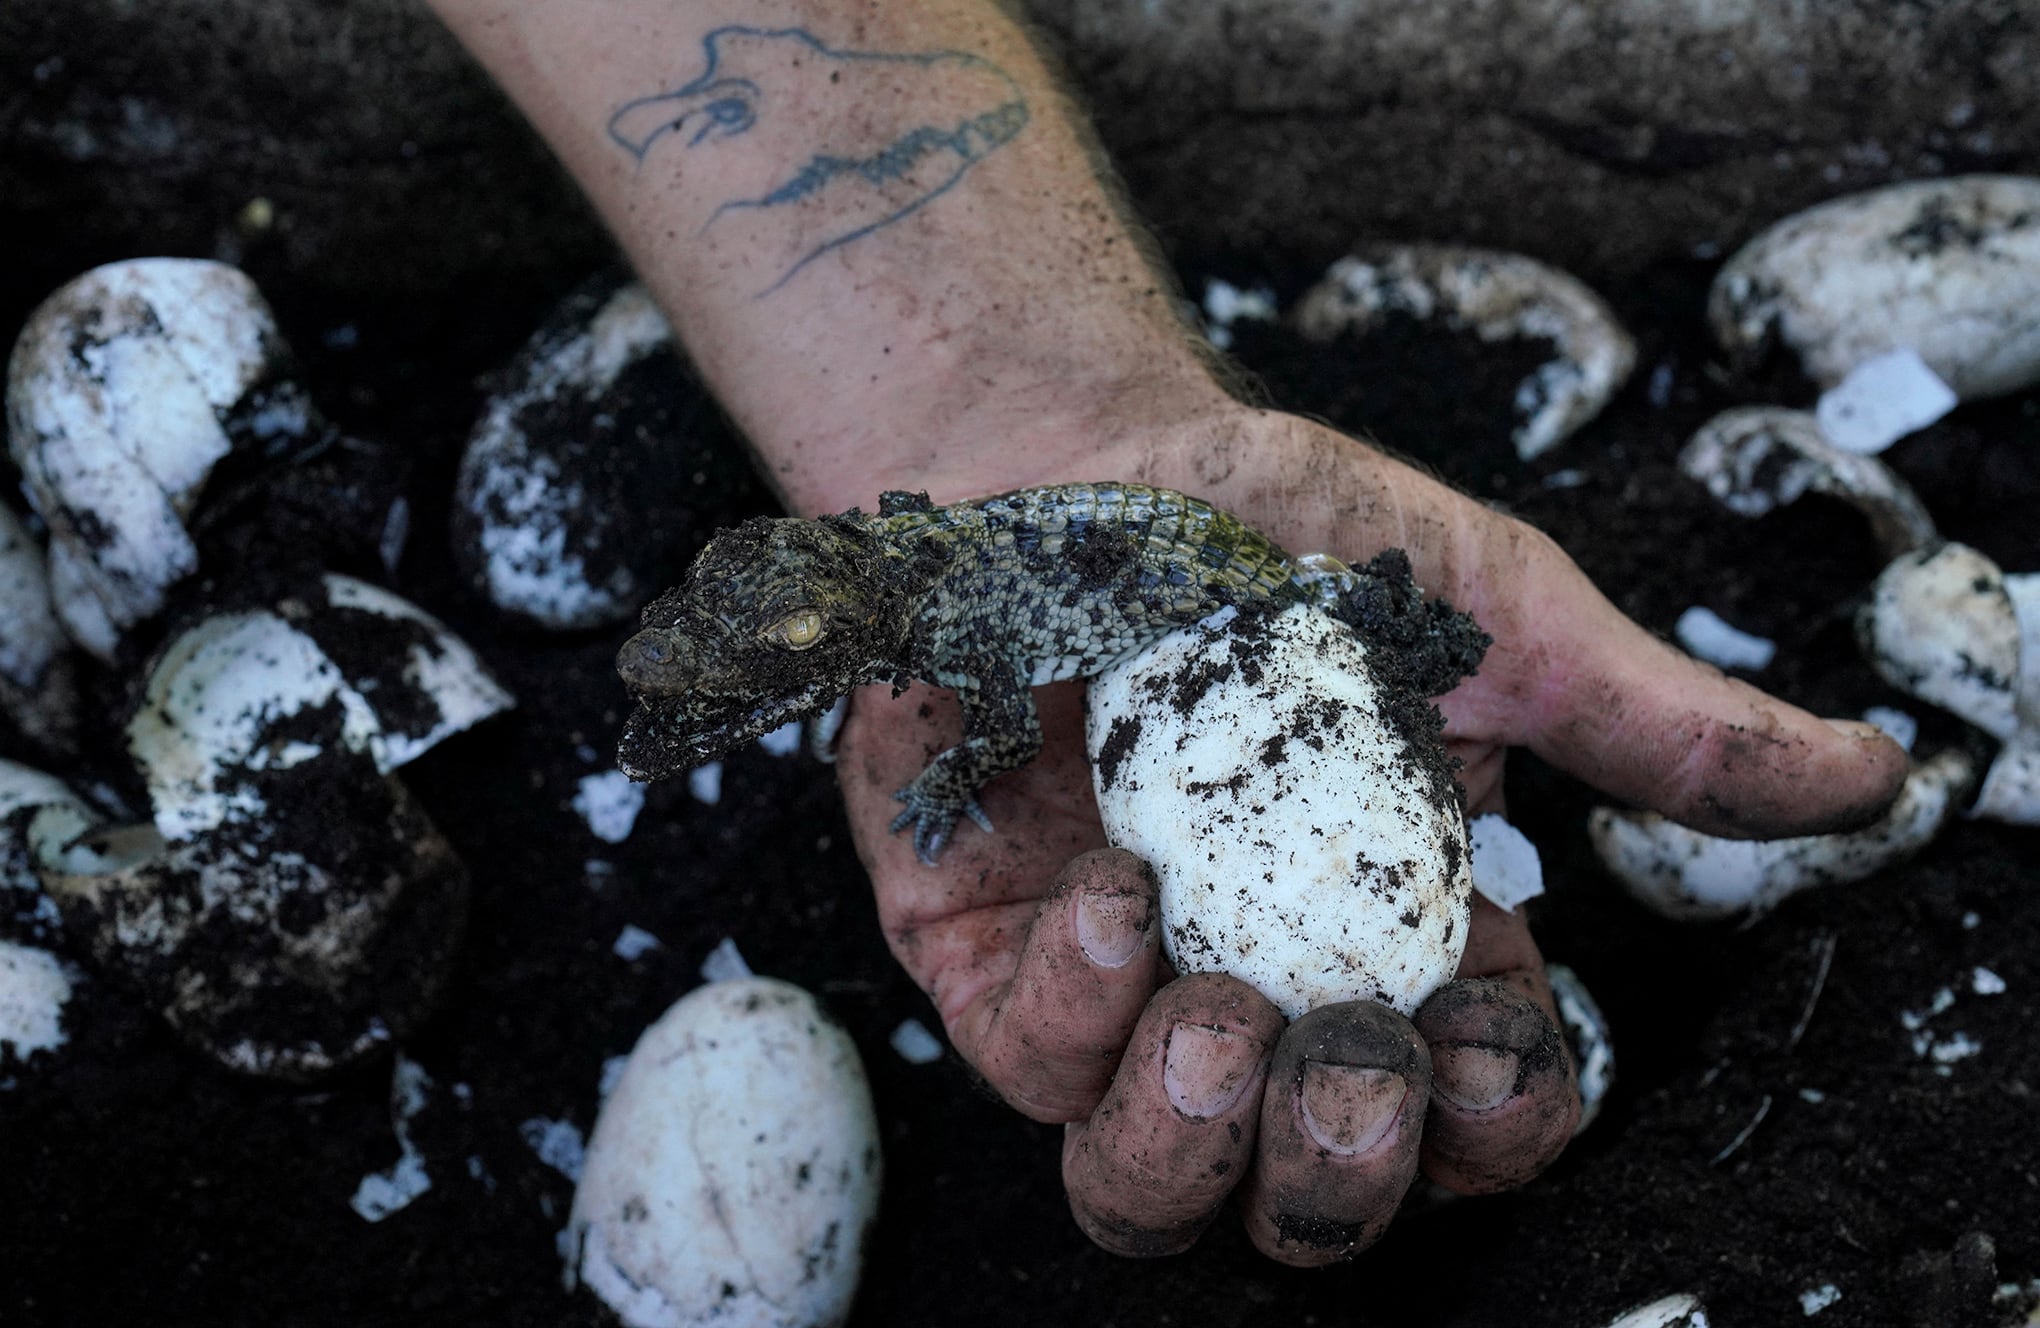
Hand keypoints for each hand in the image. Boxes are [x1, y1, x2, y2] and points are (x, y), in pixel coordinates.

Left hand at [835, 410, 1908, 1262]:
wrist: (1065, 456)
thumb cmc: (1270, 529)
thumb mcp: (1484, 619)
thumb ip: (1653, 724)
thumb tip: (1867, 776)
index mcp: (1395, 934)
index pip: (1466, 1107)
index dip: (1489, 1113)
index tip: (1479, 1021)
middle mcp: (1259, 986)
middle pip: (1311, 1194)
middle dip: (1346, 1165)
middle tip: (1352, 1052)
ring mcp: (1112, 987)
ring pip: (1152, 1191)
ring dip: (1202, 1142)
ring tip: (1224, 1015)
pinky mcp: (987, 954)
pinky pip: (1030, 1066)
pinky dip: (1080, 1007)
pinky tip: (1112, 894)